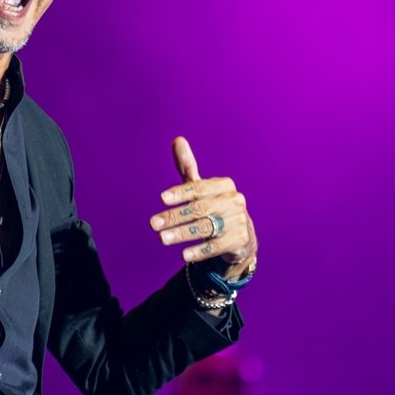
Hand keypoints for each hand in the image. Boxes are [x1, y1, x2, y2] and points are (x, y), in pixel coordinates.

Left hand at [150, 136, 256, 280]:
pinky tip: (184, 255)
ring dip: (182, 233)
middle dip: (174, 216)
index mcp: (224, 185)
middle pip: (199, 209)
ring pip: (205, 227)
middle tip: (153, 224)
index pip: (199, 187)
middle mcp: (234, 201)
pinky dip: (200, 250)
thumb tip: (177, 139)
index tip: (162, 198)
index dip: (180, 192)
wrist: (241, 236)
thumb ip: (188, 167)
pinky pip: (216, 246)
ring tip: (162, 239)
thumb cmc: (214, 206)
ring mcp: (239, 221)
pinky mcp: (241, 240)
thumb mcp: (201, 188)